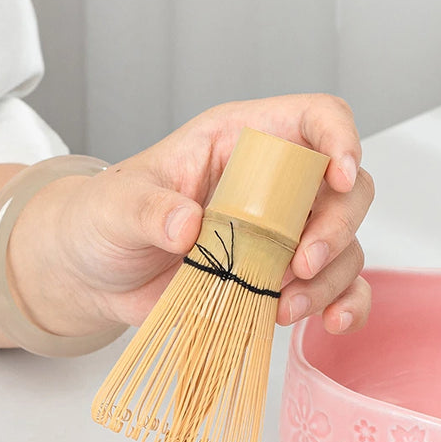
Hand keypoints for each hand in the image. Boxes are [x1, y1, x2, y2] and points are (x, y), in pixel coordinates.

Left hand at [9, 94, 373, 337]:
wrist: (94, 277)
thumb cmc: (104, 221)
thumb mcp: (115, 207)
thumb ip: (148, 211)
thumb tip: (186, 224)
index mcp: (241, 142)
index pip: (315, 119)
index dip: (339, 139)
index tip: (339, 175)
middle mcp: (273, 186)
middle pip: (346, 189)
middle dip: (336, 227)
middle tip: (301, 264)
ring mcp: (282, 236)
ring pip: (345, 246)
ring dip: (331, 279)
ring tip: (285, 306)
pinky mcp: (281, 282)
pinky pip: (336, 290)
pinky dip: (344, 305)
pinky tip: (330, 323)